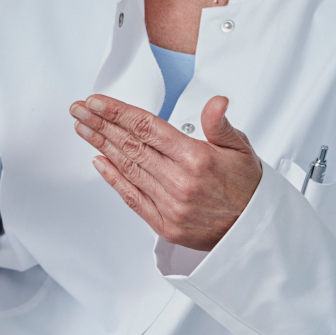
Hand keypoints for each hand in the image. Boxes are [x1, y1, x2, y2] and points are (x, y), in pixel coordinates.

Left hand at [71, 93, 260, 250]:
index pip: (147, 127)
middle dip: (100, 124)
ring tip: (83, 128)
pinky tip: (98, 161)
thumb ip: (220, 124)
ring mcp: (170, 205)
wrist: (256, 232)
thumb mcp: (241, 148)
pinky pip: (132, 197)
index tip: (96, 101)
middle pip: (130, 145)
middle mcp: (180, 181)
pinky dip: (112, 178)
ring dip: (101, 145)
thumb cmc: (248, 189)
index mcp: (197, 158)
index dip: (117, 112)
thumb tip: (216, 102)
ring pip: (127, 168)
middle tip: (79, 109)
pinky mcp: (164, 224)